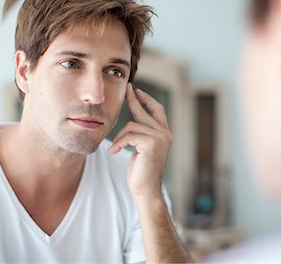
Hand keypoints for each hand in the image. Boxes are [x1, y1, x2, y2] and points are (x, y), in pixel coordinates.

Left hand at [108, 83, 172, 197]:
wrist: (145, 190)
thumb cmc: (141, 172)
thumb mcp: (141, 148)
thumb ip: (140, 134)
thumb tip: (132, 121)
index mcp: (164, 134)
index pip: (157, 110)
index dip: (146, 99)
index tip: (135, 90)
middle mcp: (165, 134)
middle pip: (144, 112)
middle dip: (132, 100)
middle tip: (124, 90)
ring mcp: (160, 138)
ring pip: (132, 125)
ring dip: (119, 137)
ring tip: (114, 148)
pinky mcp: (152, 143)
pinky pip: (129, 135)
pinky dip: (118, 143)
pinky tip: (114, 152)